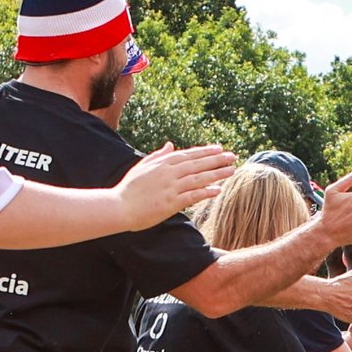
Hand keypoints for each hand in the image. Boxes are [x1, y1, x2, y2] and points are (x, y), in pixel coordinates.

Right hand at [115, 143, 235, 230]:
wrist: (119, 207)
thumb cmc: (129, 188)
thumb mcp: (142, 167)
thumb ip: (158, 155)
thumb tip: (171, 145)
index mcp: (162, 163)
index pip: (188, 155)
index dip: (205, 152)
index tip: (219, 149)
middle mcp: (168, 173)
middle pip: (197, 164)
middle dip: (216, 160)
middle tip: (232, 156)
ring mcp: (170, 188)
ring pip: (198, 178)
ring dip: (216, 174)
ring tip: (231, 170)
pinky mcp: (171, 202)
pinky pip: (192, 196)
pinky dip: (205, 192)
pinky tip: (218, 190)